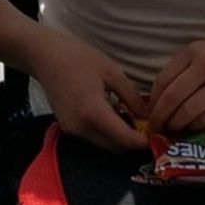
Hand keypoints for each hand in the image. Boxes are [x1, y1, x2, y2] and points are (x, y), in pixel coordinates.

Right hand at [30, 29, 147, 151]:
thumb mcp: (112, 72)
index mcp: (93, 113)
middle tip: (147, 126)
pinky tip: (112, 112)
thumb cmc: (79, 58)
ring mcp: (72, 131)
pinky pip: (93, 138)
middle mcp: (81, 128)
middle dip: (132, 141)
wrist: (46, 57)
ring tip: (129, 114)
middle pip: (114, 147)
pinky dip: (106, 132)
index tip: (157, 135)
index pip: (123, 139)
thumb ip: (132, 97)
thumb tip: (148, 116)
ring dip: (119, 137)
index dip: (142, 141)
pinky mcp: (67, 129)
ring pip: (104, 145)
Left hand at [147, 37, 204, 133]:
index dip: (153, 100)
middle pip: (172, 98)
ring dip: (176, 124)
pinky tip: (193, 126)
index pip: (163, 79)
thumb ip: (185, 68)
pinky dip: (195, 126)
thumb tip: (161, 97)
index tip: (149, 112)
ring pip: (186, 112)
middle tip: (156, 127)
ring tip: (173, 129)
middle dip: (160, 117)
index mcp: (194, 51)